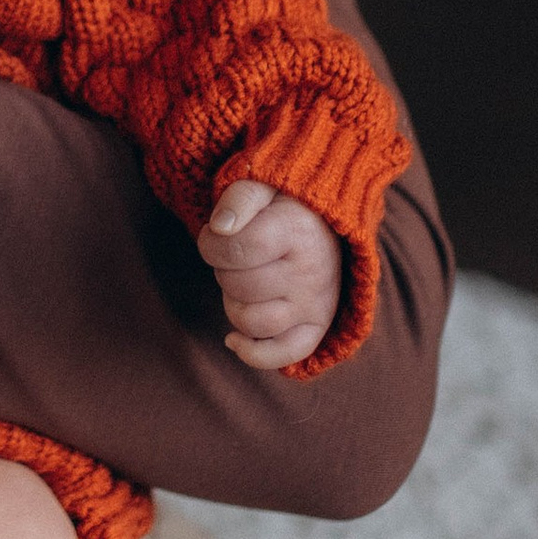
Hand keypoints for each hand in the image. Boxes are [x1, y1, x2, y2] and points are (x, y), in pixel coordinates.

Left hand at [200, 178, 340, 370]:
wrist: (327, 219)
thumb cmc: (284, 203)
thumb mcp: (262, 184)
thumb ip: (239, 197)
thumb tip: (220, 228)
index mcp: (298, 231)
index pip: (232, 249)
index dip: (210, 243)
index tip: (216, 233)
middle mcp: (312, 271)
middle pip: (237, 286)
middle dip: (223, 269)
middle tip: (238, 254)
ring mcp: (316, 302)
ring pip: (251, 321)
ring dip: (234, 302)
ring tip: (245, 279)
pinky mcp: (317, 325)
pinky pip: (284, 355)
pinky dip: (254, 353)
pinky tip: (234, 339)